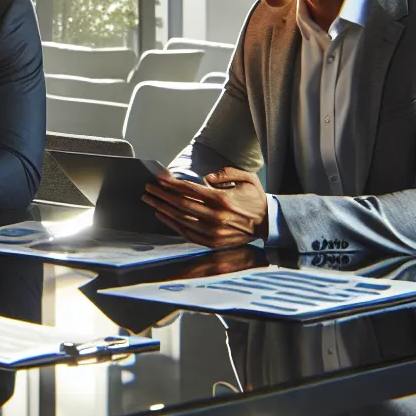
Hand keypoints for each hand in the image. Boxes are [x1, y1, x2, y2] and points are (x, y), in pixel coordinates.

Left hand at [142, 167, 267, 248]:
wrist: (267, 223)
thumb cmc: (255, 198)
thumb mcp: (247, 178)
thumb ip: (226, 173)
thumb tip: (207, 178)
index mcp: (222, 199)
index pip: (190, 190)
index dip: (171, 184)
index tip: (159, 179)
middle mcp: (215, 216)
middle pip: (181, 204)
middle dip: (161, 195)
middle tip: (148, 189)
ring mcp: (213, 231)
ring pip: (181, 219)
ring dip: (163, 209)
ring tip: (151, 201)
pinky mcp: (212, 242)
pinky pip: (187, 233)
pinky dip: (172, 224)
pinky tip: (162, 216)